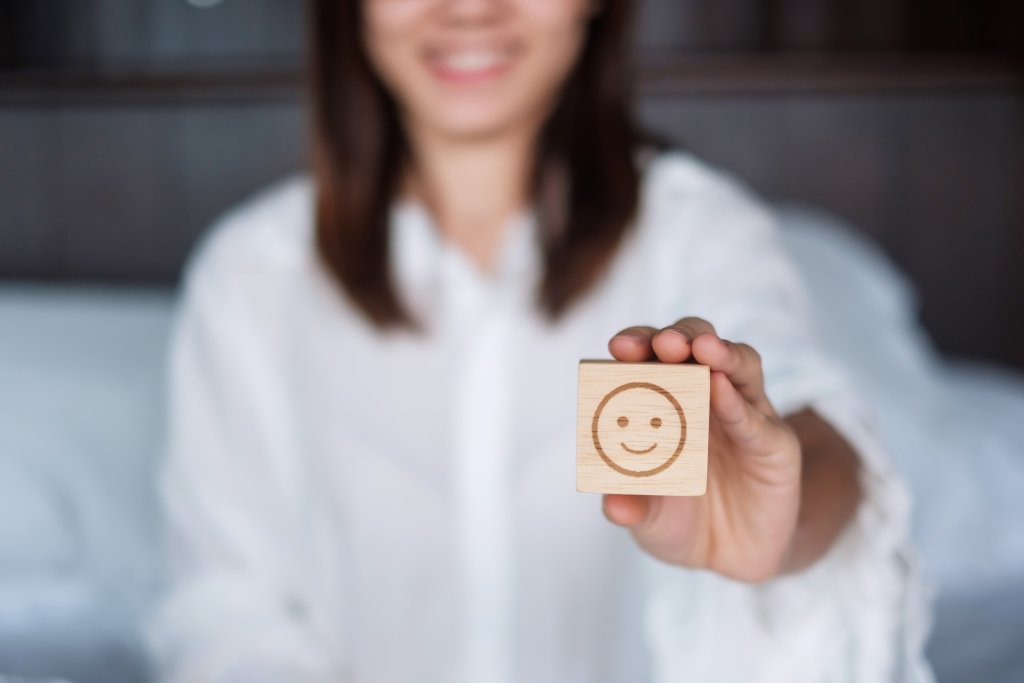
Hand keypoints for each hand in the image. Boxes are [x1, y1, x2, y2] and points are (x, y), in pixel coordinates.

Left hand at [603, 317, 801, 581]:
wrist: (731, 558)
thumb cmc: (679, 519)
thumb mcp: (648, 517)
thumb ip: (631, 506)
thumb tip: (613, 506)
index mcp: (665, 400)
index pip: (651, 358)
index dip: (638, 344)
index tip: (619, 346)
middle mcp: (706, 396)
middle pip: (697, 345)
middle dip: (679, 337)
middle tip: (663, 343)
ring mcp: (745, 415)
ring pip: (740, 366)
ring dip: (720, 352)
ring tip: (702, 348)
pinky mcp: (776, 444)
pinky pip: (757, 420)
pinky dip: (738, 404)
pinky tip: (722, 391)